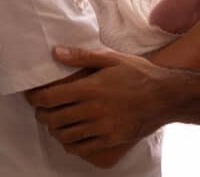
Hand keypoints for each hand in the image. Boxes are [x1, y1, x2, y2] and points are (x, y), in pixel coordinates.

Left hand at [29, 47, 172, 155]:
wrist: (166, 97)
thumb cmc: (139, 74)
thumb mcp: (112, 58)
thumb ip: (81, 56)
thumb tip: (56, 52)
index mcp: (90, 88)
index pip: (50, 97)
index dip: (36, 99)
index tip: (33, 97)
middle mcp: (93, 109)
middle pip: (54, 118)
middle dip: (42, 115)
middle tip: (42, 109)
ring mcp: (101, 127)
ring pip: (65, 135)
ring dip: (55, 129)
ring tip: (55, 122)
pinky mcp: (110, 140)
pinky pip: (81, 148)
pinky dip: (70, 143)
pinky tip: (72, 135)